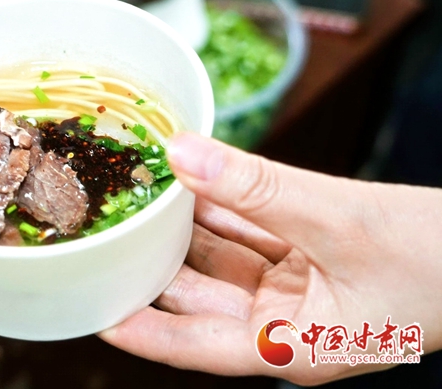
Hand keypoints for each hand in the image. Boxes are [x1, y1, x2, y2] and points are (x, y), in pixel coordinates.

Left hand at [100, 133, 441, 384]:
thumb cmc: (439, 260)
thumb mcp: (339, 220)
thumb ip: (257, 186)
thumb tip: (183, 152)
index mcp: (290, 348)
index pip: (195, 346)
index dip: (141, 332)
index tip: (92, 311)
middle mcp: (283, 325)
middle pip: (197, 296)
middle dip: (153, 263)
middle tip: (105, 230)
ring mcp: (292, 291)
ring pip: (219, 258)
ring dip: (183, 226)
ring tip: (135, 193)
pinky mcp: (303, 259)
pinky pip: (246, 232)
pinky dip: (220, 206)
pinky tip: (187, 179)